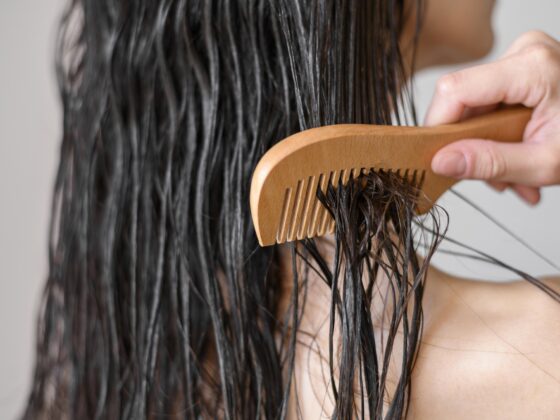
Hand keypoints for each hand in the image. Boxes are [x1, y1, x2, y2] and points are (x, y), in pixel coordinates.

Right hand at [425, 31, 559, 204]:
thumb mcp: (544, 162)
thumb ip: (490, 163)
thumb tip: (442, 162)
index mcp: (533, 68)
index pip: (454, 91)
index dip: (436, 126)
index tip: (435, 157)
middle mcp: (525, 52)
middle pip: (462, 101)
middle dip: (468, 144)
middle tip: (491, 178)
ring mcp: (524, 57)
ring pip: (473, 106)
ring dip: (485, 145)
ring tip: (512, 176)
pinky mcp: (523, 67)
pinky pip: (488, 102)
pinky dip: (497, 134)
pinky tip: (515, 156)